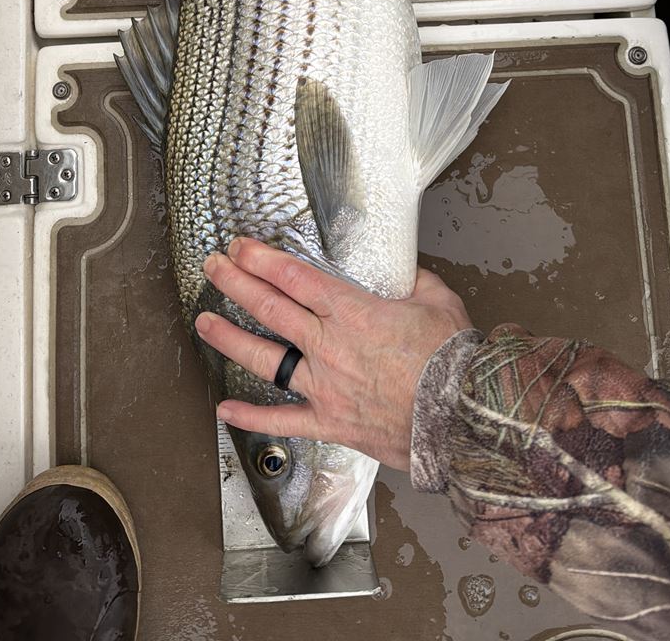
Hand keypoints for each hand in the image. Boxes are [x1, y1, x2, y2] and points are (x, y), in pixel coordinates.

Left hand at [195, 238, 470, 470]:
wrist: (465, 417)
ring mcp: (324, 386)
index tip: (239, 247)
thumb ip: (412, 282)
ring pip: (264, 359)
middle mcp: (328, 345)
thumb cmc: (453, 359)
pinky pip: (283, 421)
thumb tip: (403, 274)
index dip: (261, 260)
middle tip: (212, 267)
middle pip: (269, 308)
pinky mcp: (331, 422)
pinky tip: (225, 410)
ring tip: (203, 323)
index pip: (293, 277)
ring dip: (229, 338)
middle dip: (235, 283)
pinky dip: (251, 417)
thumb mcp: (437, 300)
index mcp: (351, 311)